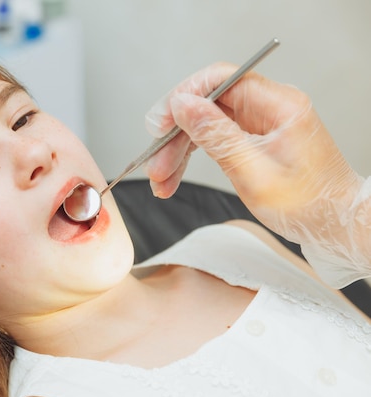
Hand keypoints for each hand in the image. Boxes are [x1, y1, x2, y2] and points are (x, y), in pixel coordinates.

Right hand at [145, 62, 369, 286]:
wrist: (334, 224)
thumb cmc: (308, 204)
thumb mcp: (254, 172)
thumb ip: (216, 136)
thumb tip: (183, 105)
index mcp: (279, 105)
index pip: (221, 79)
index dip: (185, 96)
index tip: (161, 122)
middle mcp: (270, 108)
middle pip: (208, 105)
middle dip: (177, 135)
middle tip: (156, 163)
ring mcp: (261, 124)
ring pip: (205, 124)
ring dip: (179, 151)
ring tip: (161, 179)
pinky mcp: (253, 139)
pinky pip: (214, 139)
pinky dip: (192, 158)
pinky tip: (175, 176)